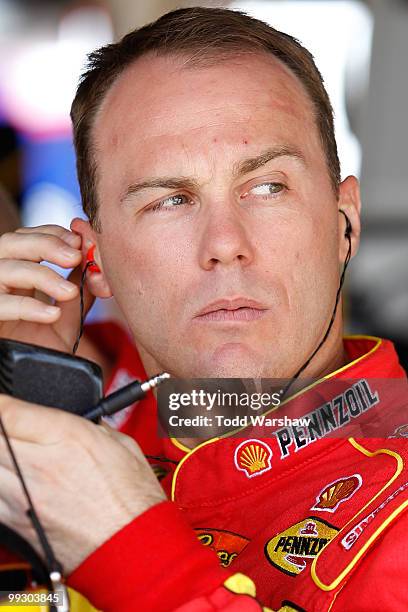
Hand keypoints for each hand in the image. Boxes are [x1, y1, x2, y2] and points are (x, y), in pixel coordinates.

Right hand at [0, 225, 92, 351]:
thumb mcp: (66, 319)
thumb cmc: (40, 351)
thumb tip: (97, 265)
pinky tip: (51, 314)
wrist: (28, 388)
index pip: (26, 237)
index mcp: (15, 274)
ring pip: (4, 268)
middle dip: (45, 244)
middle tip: (75, 256)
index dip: (51, 233)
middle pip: (9, 242)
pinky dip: (27, 306)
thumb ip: (79, 292)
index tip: (79, 241)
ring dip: (41, 275)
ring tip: (69, 292)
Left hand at [0, 395, 165, 572]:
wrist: (133, 548)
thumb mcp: (119, 444)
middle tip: (8, 426)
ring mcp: (23, 497)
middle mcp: (41, 465)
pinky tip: (10, 480)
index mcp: (68, 437)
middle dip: (1, 427)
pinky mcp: (16, 524)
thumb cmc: (134, 500)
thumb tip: (75, 418)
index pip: (9, 411)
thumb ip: (88, 426)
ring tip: (12, 455)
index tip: (4, 401)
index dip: (1, 403)